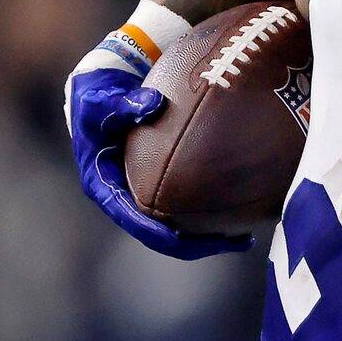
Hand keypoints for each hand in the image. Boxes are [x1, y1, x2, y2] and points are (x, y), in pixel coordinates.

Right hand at [64, 62, 252, 259]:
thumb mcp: (100, 100)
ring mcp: (143, 195)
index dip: (156, 234)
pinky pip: (187, 206)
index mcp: (105, 188)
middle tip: (233, 242)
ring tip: (245, 237)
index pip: (132, 220)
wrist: (100, 96)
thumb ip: (122, 104)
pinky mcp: (160, 187)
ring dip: (209, 236)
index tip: (181, 239)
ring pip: (178, 227)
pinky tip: (242, 210)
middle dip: (196, 244)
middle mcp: (125, 198)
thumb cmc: (97, 99)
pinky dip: (211, 210)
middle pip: (163, 235)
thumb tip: (153, 102)